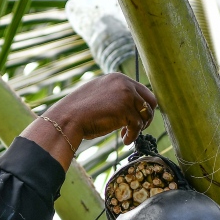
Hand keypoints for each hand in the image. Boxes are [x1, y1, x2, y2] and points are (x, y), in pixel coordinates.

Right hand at [22, 74, 158, 168]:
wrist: (68, 118)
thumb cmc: (80, 111)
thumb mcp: (99, 95)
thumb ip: (115, 95)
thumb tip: (130, 105)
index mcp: (118, 78)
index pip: (142, 91)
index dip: (141, 107)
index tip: (135, 119)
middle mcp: (125, 83)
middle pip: (151, 101)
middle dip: (147, 116)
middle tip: (138, 128)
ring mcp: (126, 96)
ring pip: (146, 115)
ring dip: (139, 128)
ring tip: (126, 135)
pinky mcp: (126, 110)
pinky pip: (138, 126)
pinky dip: (133, 136)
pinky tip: (124, 141)